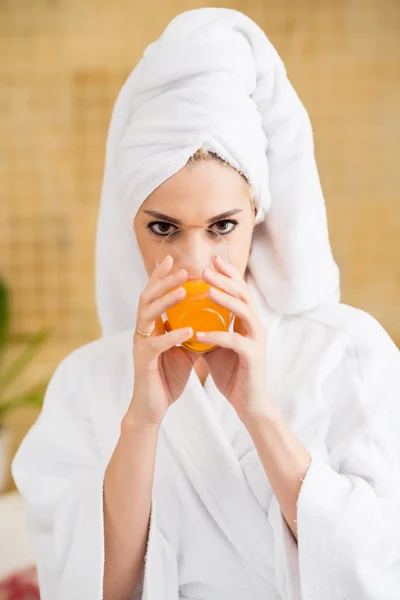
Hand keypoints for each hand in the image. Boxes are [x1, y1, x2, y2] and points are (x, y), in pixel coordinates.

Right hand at [129, 255, 197, 426]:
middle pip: (147, 298)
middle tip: (182, 269)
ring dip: (166, 301)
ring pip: (147, 316)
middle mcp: (142, 332)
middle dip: (164, 281)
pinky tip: (188, 331)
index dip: (160, 277)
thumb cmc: (168, 377)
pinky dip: (173, 336)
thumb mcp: (185, 350)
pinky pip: (157, 345)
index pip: (153, 295)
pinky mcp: (144, 363)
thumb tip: (214, 314)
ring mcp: (140, 346)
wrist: (153, 407)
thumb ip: (193, 331)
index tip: (173, 259)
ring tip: (184, 291)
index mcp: (150, 327)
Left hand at [197, 256, 272, 421]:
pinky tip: (199, 333)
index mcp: (247, 321)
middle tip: (207, 268)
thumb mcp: (214, 345)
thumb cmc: (230, 373)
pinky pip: (234, 341)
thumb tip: (182, 313)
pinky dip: (216, 335)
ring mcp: (256, 341)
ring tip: (208, 290)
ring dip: (225, 300)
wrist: (248, 403)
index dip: (228, 274)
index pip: (240, 291)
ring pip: (244, 312)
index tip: (212, 260)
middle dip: (226, 279)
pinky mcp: (252, 357)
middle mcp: (255, 326)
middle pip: (243, 295)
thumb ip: (205, 327)